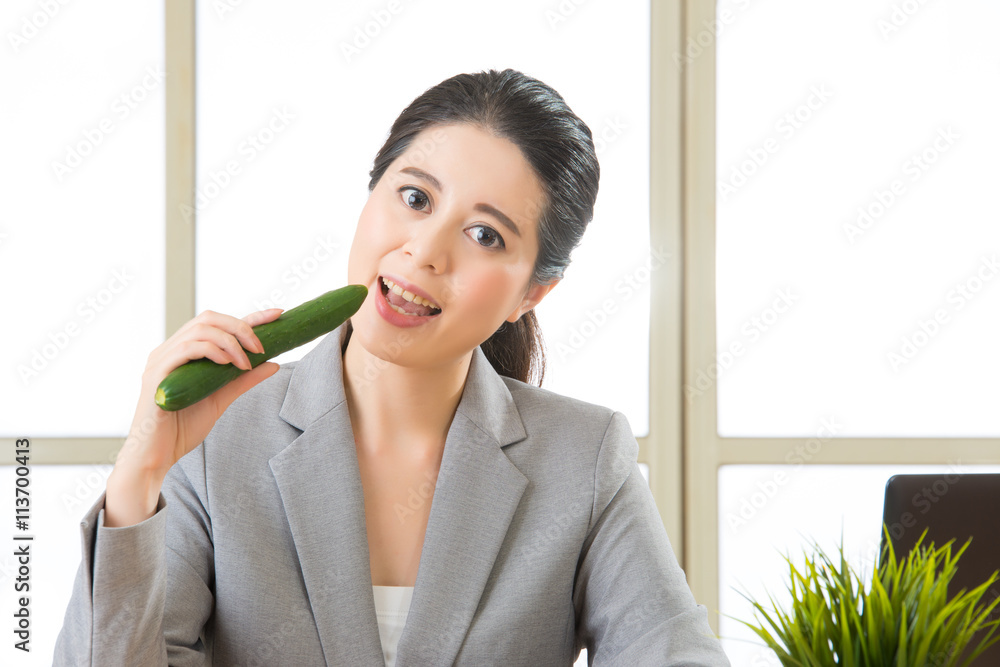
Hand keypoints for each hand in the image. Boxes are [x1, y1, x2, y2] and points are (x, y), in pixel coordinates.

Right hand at [105, 307, 283, 526]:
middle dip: (241, 327)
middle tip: (261, 347)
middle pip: (209, 318)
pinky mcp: (156, 374)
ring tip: (245, 362)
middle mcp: (170, 350)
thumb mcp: (222, 398)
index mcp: (184, 352)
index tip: (278, 314)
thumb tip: (275, 363)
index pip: (218, 324)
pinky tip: (227, 363)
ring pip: (200, 329)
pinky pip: (186, 349)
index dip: (249, 316)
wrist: (158, 456)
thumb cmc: (183, 428)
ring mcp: (161, 360)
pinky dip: (211, 351)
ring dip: (230, 341)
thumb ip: (244, 380)